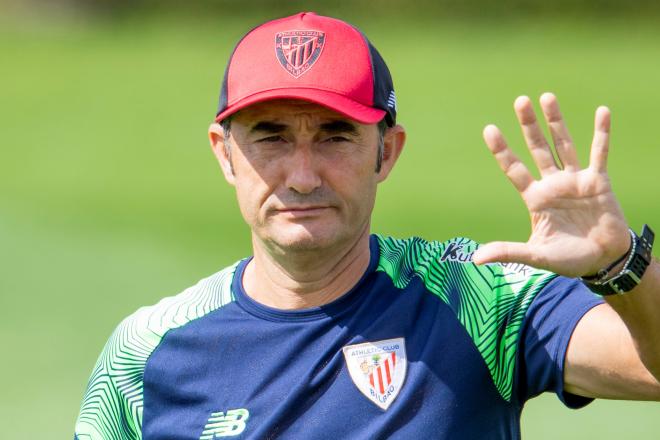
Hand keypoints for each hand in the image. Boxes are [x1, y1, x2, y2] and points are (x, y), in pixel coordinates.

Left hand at [472, 93, 629, 277]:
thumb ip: (509, 252)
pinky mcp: (598, 181)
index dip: (502, 150)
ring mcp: (575, 180)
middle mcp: (552, 184)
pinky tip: (602, 112)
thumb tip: (475, 259)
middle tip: (520, 101)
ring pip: (563, 144)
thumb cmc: (568, 259)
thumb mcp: (536, 255)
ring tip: (546, 97)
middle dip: (528, 126)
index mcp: (535, 198)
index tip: (489, 129)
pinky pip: (599, 153)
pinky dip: (601, 133)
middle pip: (537, 149)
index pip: (514, 169)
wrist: (603, 261)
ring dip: (556, 121)